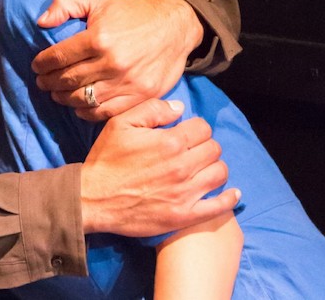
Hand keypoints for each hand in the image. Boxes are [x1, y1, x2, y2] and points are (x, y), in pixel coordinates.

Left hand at [33, 0, 202, 119]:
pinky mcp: (142, 95)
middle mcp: (113, 63)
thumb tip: (41, 22)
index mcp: (99, 38)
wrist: (175, 25)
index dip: (42, 63)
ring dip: (64, 98)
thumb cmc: (132, 12)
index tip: (36, 65)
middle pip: (68, 80)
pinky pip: (107, 112)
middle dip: (49, 82)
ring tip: (57, 93)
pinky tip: (78, 106)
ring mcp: (128, 82)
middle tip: (42, 82)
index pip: (58, 57)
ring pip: (84, 99)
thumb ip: (66, 4)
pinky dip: (88, 112)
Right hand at [80, 98, 238, 235]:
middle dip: (205, 145)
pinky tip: (231, 192)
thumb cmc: (106, 159)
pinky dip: (229, 198)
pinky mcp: (185, 215)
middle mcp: (182, 167)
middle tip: (191, 149)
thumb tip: (179, 107)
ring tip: (201, 167)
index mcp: (169, 142)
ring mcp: (186, 193)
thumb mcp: (120, 123)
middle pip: (214, 149)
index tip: (185, 132)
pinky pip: (219, 206)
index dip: (194, 127)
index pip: (202, 127)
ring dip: (214, 167)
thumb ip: (152, 109)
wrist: (94, 198)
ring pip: (219, 173)